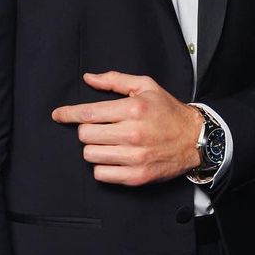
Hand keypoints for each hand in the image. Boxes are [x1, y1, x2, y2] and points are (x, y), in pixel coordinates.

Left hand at [52, 71, 203, 185]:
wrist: (196, 139)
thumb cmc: (169, 112)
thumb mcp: (146, 87)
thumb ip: (115, 80)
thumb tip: (89, 78)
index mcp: (133, 109)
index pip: (88, 113)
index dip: (68, 114)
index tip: (59, 115)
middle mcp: (133, 133)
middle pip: (86, 135)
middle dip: (88, 131)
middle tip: (100, 129)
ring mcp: (135, 157)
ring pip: (91, 155)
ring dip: (95, 149)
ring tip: (109, 143)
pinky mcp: (137, 176)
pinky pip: (102, 174)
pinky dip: (103, 167)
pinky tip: (114, 158)